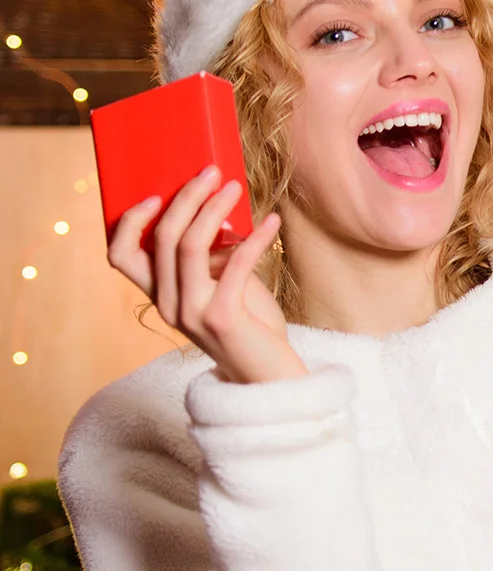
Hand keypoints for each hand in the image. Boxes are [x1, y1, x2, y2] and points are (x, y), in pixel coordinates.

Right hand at [107, 165, 307, 383]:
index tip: (154, 193)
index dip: (130, 221)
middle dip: (186, 197)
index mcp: (161, 296)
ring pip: (189, 244)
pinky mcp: (222, 318)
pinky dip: (257, 238)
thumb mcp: (226, 286)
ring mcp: (192, 313)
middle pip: (162, 237)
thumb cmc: (252, 328)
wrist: (271, 377)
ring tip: (236, 187)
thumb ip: (214, 256)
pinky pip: (236, 264)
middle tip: (212, 172)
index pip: (120, 255)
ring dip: (214, 208)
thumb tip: (220, 210)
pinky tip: (273, 222)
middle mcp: (168, 305)